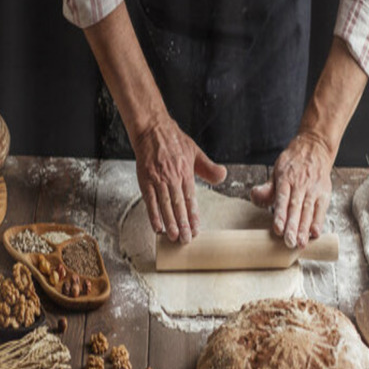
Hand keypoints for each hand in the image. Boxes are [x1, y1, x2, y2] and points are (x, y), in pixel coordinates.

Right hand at [134, 116, 226, 242]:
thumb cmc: (173, 140)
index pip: (191, 199)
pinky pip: (149, 201)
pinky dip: (153, 215)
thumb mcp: (195, 152)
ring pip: (165, 205)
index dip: (193, 216)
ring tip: (174, 237)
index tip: (197, 229)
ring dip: (170, 223)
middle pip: (179, 205)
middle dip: (183, 224)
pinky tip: (157, 227)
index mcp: (185, 172)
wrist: (151, 128)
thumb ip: (208, 167)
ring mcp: (157, 179)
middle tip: (187, 240)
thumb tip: (223, 176)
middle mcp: (172, 177)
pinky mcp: (145, 179)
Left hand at [251, 132, 333, 248]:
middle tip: (289, 242)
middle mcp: (301, 184)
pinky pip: (321, 209)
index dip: (280, 215)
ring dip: (305, 229)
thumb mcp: (277, 170)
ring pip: (309, 211)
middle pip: (296, 208)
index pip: (282, 199)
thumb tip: (255, 195)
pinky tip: (315, 234)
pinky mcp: (325, 193)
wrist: (315, 147)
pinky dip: (318, 222)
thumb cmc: (293, 163)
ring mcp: (314, 189)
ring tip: (300, 244)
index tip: (278, 229)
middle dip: (293, 227)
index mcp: (286, 179)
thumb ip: (267, 187)